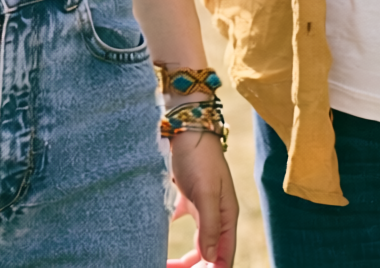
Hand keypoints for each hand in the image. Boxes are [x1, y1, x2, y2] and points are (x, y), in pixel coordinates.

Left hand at [167, 133, 238, 265]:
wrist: (186, 126)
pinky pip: (180, 224)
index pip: (225, 257)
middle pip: (210, 254)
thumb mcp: (206, 192)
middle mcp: (216, 215)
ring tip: (164, 264)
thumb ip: (210, 226)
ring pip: (196, 244)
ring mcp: (202, 207)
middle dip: (193, 267)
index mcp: (226, 217)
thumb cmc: (199, 157)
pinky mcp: (187, 198)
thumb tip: (212, 259)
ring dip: (183, 259)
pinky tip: (154, 242)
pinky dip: (169, 235)